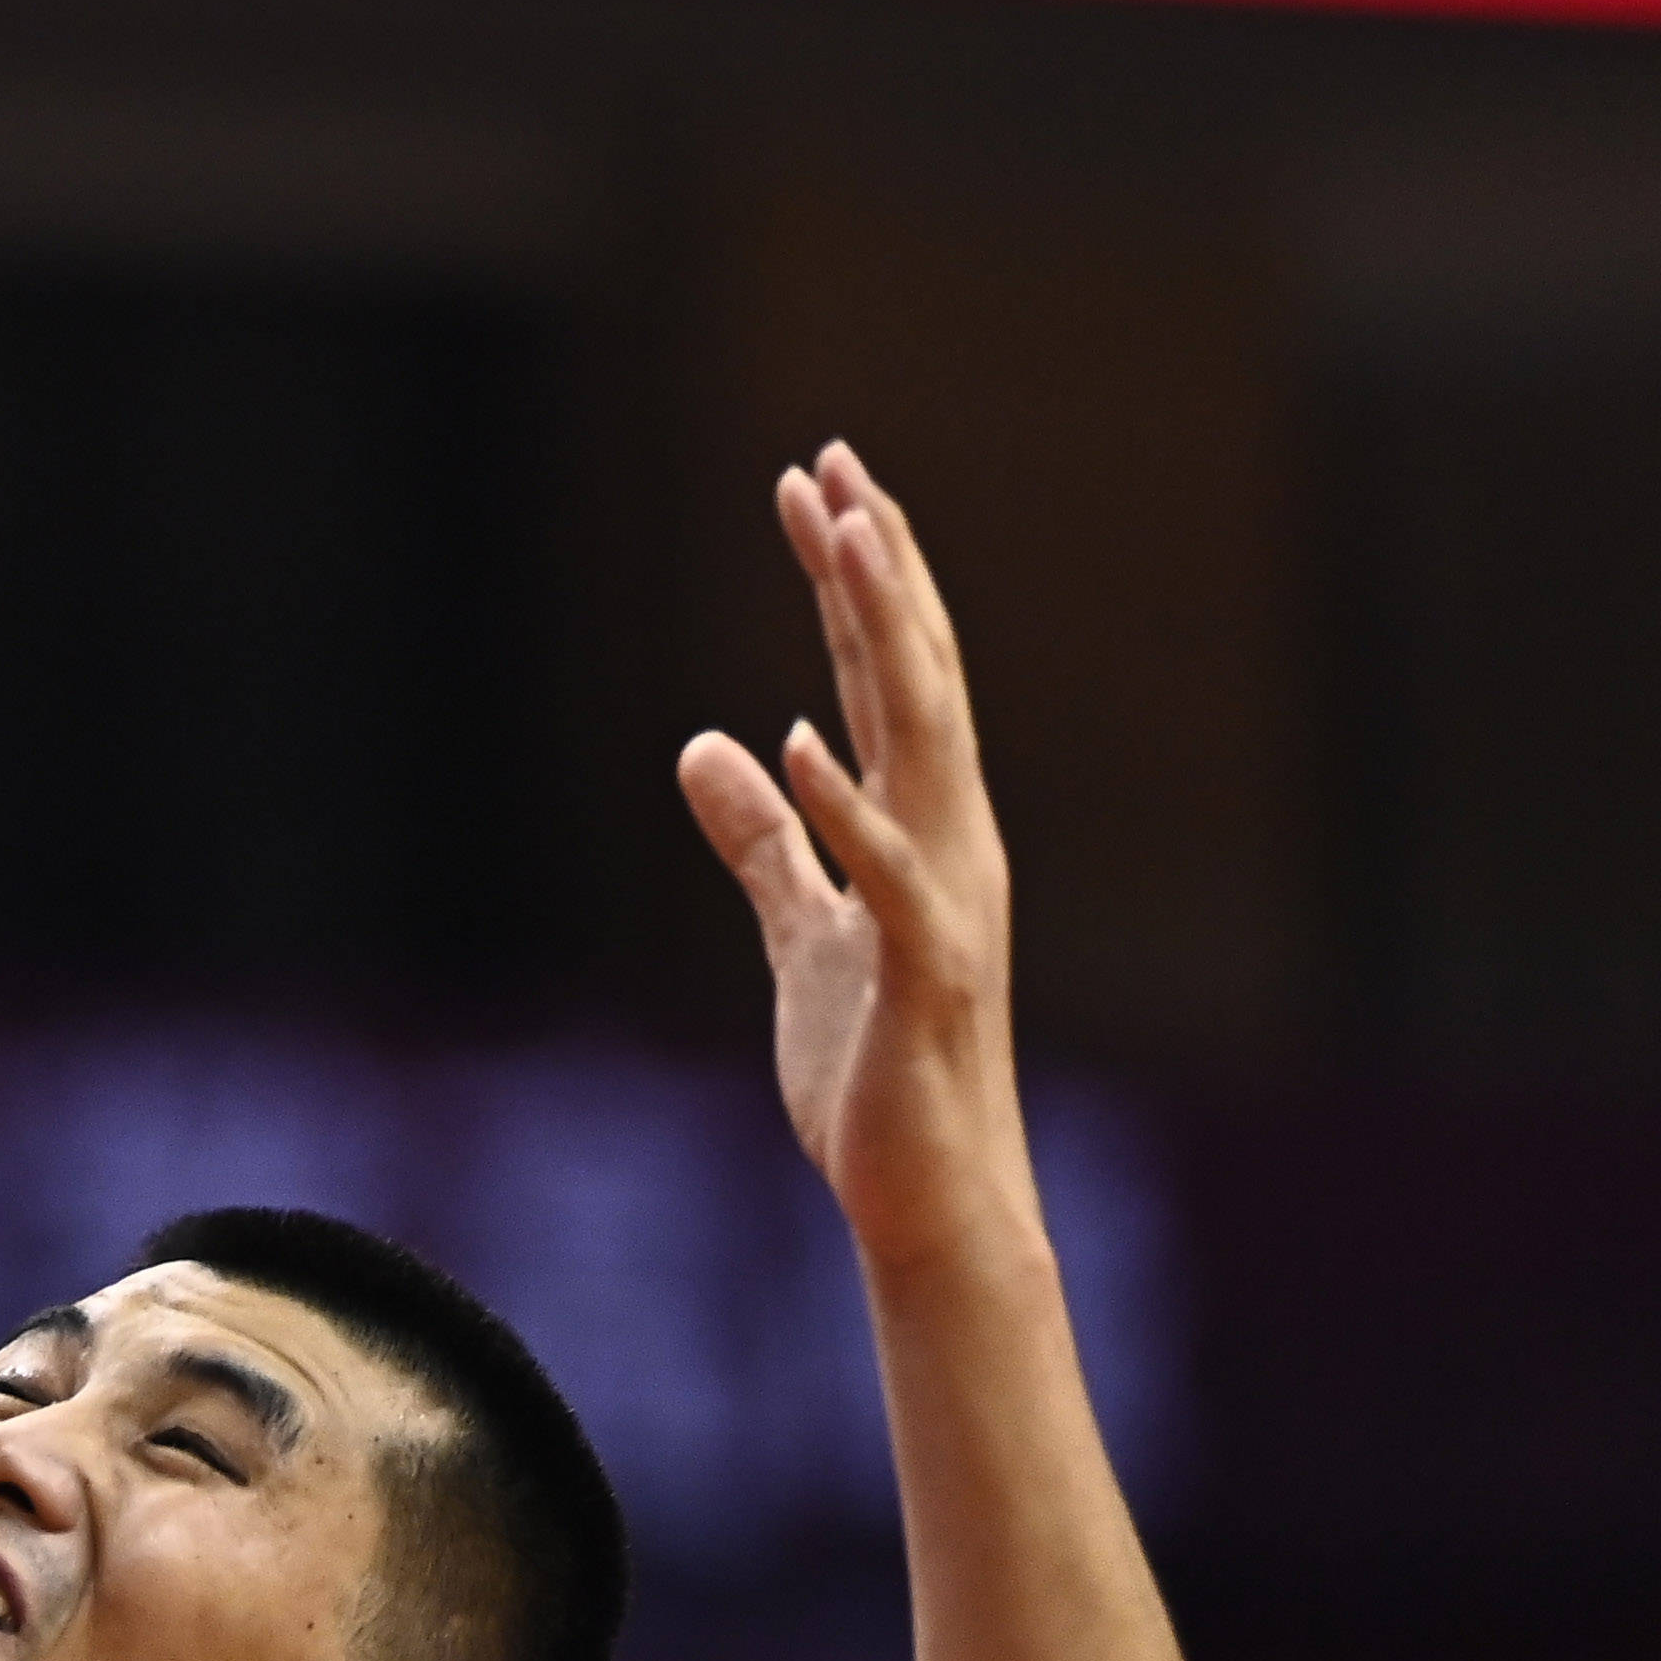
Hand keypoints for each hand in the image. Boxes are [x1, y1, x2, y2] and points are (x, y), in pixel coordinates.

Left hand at [677, 447, 1047, 1276]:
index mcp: (921, 829)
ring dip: (882, 641)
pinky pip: (890, 875)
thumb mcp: (796, 937)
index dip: (854, 581)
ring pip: (922, 742)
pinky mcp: (925, 972)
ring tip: (844, 544)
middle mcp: (951, 842)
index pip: (885, 677)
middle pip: (913, 679)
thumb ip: (762, 843)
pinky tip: (803, 736)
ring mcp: (947, 901)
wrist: (925, 1195)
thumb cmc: (873, 1075)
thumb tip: (710, 747)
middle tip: (832, 465)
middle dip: (874, 571)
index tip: (815, 484)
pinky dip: (847, 805)